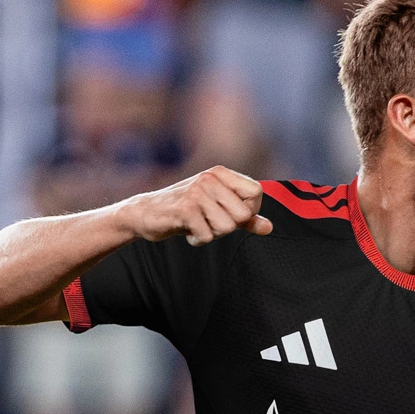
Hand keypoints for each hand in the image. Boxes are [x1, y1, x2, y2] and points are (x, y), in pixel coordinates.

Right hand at [121, 166, 272, 245]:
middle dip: (229, 226)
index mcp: (220, 173)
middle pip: (243, 214)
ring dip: (212, 234)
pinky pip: (207, 236)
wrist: (145, 213)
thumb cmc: (185, 210)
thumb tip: (269, 228)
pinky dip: (198, 240)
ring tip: (197, 225)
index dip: (250, 210)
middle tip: (210, 222)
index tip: (233, 215)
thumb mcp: (217, 208)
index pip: (256, 192)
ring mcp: (196, 193)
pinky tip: (187, 230)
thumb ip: (244, 217)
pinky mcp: (184, 210)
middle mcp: (209, 179)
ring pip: (226, 227)